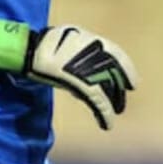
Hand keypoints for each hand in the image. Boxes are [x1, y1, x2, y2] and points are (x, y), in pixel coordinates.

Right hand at [0, 21, 138, 129]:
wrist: (29, 51)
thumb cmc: (45, 47)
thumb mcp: (66, 42)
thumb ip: (80, 53)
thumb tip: (87, 73)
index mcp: (91, 39)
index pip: (116, 54)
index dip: (126, 69)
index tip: (132, 82)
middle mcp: (93, 51)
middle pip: (114, 72)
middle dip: (120, 88)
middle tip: (122, 101)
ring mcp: (87, 66)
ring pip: (108, 88)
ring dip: (114, 102)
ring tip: (117, 113)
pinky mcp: (80, 82)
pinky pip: (97, 100)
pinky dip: (104, 113)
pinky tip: (107, 124)